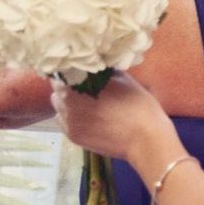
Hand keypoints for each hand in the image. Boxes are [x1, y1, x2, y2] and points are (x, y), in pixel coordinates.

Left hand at [52, 73, 171, 159]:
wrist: (145, 139)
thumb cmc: (138, 106)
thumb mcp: (123, 78)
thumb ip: (103, 71)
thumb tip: (96, 65)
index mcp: (77, 83)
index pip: (62, 72)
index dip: (70, 71)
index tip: (80, 72)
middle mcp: (66, 101)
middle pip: (58, 89)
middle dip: (69, 87)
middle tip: (86, 89)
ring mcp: (68, 121)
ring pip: (59, 107)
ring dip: (68, 103)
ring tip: (88, 105)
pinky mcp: (73, 136)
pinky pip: (64, 122)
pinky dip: (72, 118)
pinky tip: (89, 119)